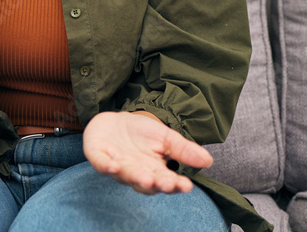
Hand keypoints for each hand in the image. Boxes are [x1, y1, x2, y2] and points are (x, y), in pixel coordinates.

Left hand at [82, 111, 212, 194]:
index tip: (186, 185)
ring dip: (135, 177)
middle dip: (155, 184)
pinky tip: (114, 165)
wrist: (116, 121)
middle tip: (166, 184)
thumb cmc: (142, 133)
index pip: (166, 182)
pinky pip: (101, 164)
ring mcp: (115, 165)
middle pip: (145, 184)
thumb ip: (184, 150)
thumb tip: (208, 160)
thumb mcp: (166, 138)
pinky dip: (107, 165)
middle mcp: (135, 173)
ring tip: (146, 178)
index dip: (175, 185)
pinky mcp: (98, 155)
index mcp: (153, 171)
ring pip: (125, 175)